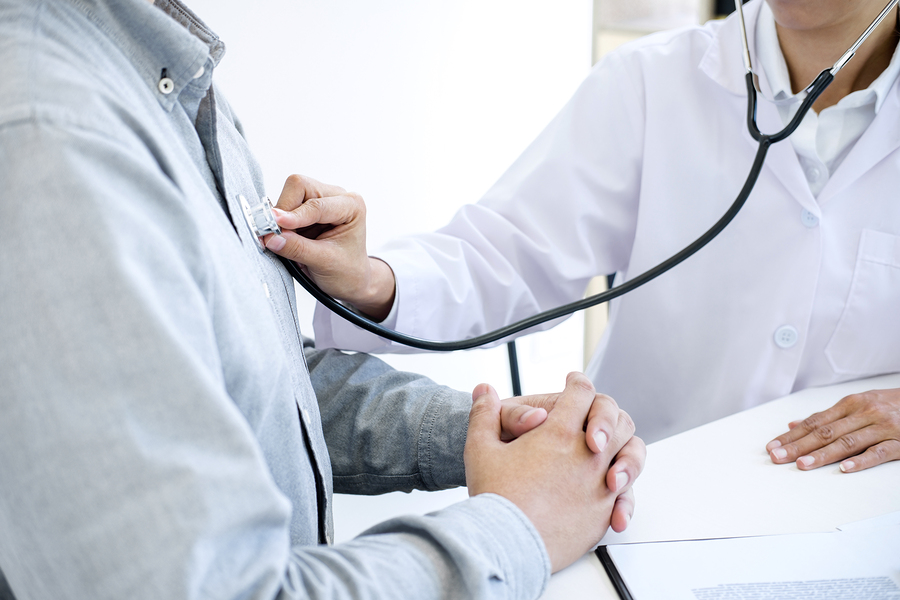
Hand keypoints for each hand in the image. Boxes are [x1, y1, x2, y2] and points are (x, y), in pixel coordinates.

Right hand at [262, 175, 395, 319]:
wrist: (350, 281)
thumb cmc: (347, 271)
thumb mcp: (325, 263)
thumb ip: (298, 249)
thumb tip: (270, 237)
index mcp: (351, 206)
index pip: (316, 203)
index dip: (294, 214)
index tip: (275, 224)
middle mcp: (336, 197)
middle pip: (299, 187)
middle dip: (284, 210)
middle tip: (275, 234)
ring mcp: (319, 200)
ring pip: (288, 195)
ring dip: (280, 217)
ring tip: (284, 241)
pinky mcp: (304, 208)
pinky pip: (283, 207)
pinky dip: (278, 222)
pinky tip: (284, 238)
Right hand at [465, 373, 645, 571]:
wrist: (506, 545)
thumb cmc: (495, 497)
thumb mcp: (480, 448)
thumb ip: (484, 415)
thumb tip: (484, 391)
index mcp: (558, 433)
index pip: (581, 393)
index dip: (577, 384)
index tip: (574, 384)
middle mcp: (586, 455)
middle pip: (613, 418)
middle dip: (603, 412)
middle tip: (590, 416)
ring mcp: (599, 485)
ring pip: (629, 452)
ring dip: (622, 446)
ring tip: (607, 449)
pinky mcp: (603, 513)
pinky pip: (626, 494)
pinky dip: (623, 487)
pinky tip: (612, 487)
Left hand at [766, 387, 899, 472]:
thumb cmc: (891, 405)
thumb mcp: (859, 404)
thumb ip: (828, 416)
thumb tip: (793, 424)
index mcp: (851, 404)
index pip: (815, 422)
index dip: (792, 435)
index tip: (773, 446)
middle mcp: (864, 413)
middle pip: (825, 432)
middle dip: (799, 446)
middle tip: (778, 457)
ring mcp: (883, 427)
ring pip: (848, 442)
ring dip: (823, 454)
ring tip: (802, 464)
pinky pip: (879, 452)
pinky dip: (861, 460)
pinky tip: (845, 468)